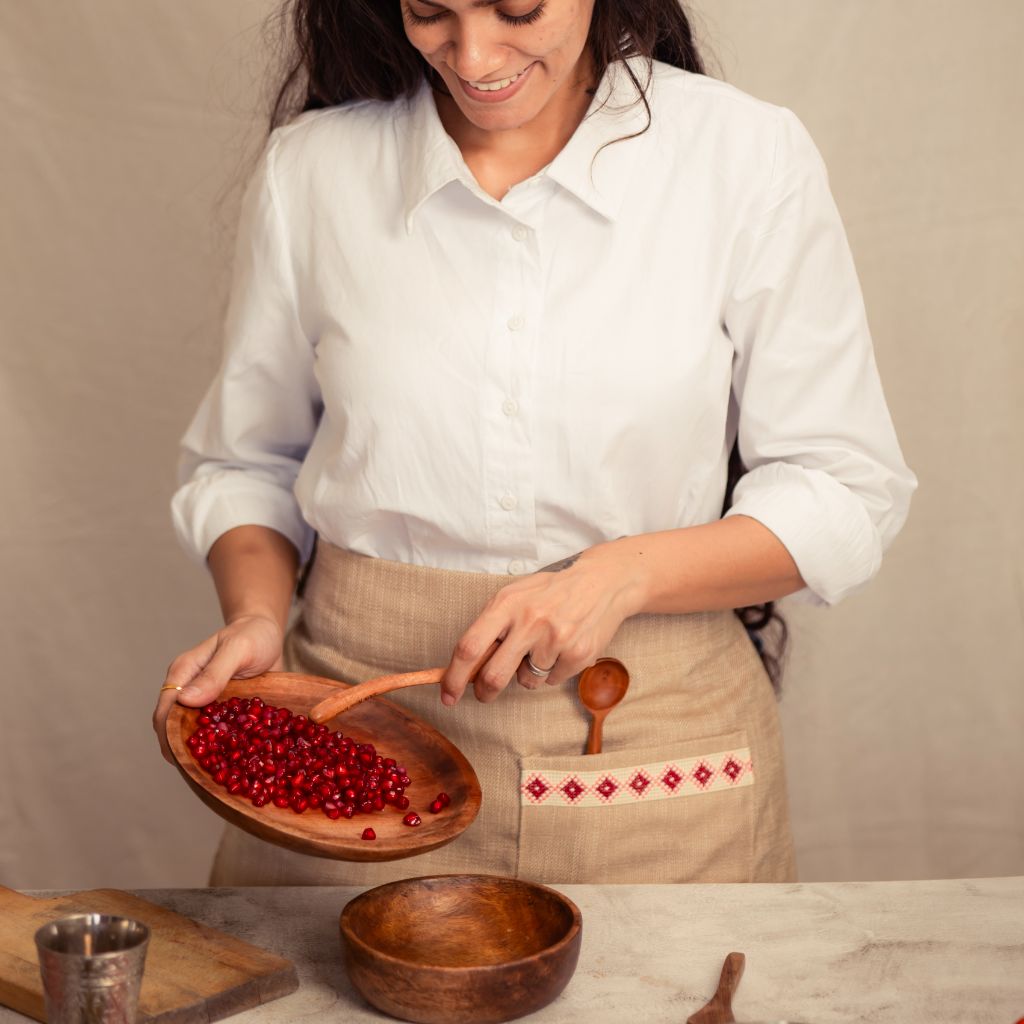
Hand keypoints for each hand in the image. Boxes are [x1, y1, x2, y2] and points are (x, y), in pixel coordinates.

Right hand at [152, 614, 283, 762]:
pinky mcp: (224, 711)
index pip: (166, 709)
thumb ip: (215, 673)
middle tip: (199, 775)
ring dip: (203, 753)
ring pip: (195, 734)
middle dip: (183, 751)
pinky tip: (235, 764)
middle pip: (175, 727)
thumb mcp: (238, 649)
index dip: (167, 735)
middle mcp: (190, 690)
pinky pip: (218, 733)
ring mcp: (207, 702)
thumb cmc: (252, 634)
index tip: (179, 759)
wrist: (268, 631)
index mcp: (184, 673)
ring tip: (216, 775)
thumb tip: (186, 700)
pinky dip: (223, 748)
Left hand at [441, 545, 644, 704]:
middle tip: (485, 693)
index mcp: (506, 604)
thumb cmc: (551, 591)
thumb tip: (466, 666)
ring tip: (542, 648)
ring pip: (526, 681)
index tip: (447, 695)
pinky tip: (562, 648)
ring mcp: (555, 639)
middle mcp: (529, 621)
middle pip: (493, 676)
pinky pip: (552, 680)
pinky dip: (553, 671)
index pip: (470, 647)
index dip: (453, 677)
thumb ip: (491, 626)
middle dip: (485, 692)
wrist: (602, 582)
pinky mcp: (577, 654)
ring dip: (528, 674)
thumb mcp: (516, 595)